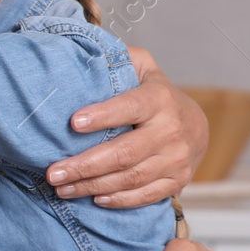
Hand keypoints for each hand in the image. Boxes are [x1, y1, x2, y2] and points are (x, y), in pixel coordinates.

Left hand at [45, 45, 207, 207]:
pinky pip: (146, 196)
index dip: (103, 115)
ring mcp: (177, 159)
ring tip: (62, 187)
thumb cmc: (155, 93)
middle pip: (124, 153)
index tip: (73, 122)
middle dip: (85, 165)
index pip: (130, 107)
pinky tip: (93, 198)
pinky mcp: (178, 181)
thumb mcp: (143, 67)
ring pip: (131, 178)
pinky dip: (119, 200)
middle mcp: (171, 130)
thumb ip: (120, 57)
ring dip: (92, 186)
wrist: (196, 125)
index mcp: (159, 99)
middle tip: (52, 172)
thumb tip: (86, 50)